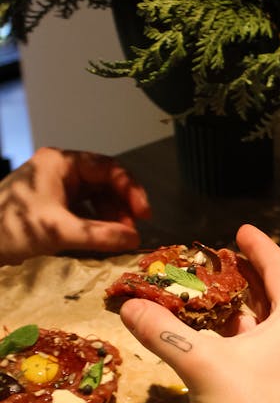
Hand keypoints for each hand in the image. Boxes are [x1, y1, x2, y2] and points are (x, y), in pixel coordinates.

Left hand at [0, 146, 150, 263]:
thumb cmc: (13, 227)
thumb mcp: (59, 232)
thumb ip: (100, 235)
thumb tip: (135, 240)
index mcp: (61, 163)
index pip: (109, 168)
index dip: (131, 190)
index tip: (144, 215)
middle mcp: (59, 169)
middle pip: (104, 182)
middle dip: (121, 206)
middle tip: (132, 230)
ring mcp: (54, 186)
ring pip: (94, 197)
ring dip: (110, 217)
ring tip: (118, 238)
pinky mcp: (50, 203)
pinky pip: (82, 209)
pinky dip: (95, 223)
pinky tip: (101, 239)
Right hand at [119, 224, 279, 402]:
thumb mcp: (201, 366)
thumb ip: (165, 333)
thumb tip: (129, 306)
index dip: (259, 247)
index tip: (241, 231)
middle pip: (278, 299)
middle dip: (247, 281)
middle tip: (220, 264)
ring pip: (272, 330)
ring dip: (244, 314)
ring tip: (212, 302)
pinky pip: (268, 355)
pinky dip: (245, 343)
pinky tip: (218, 349)